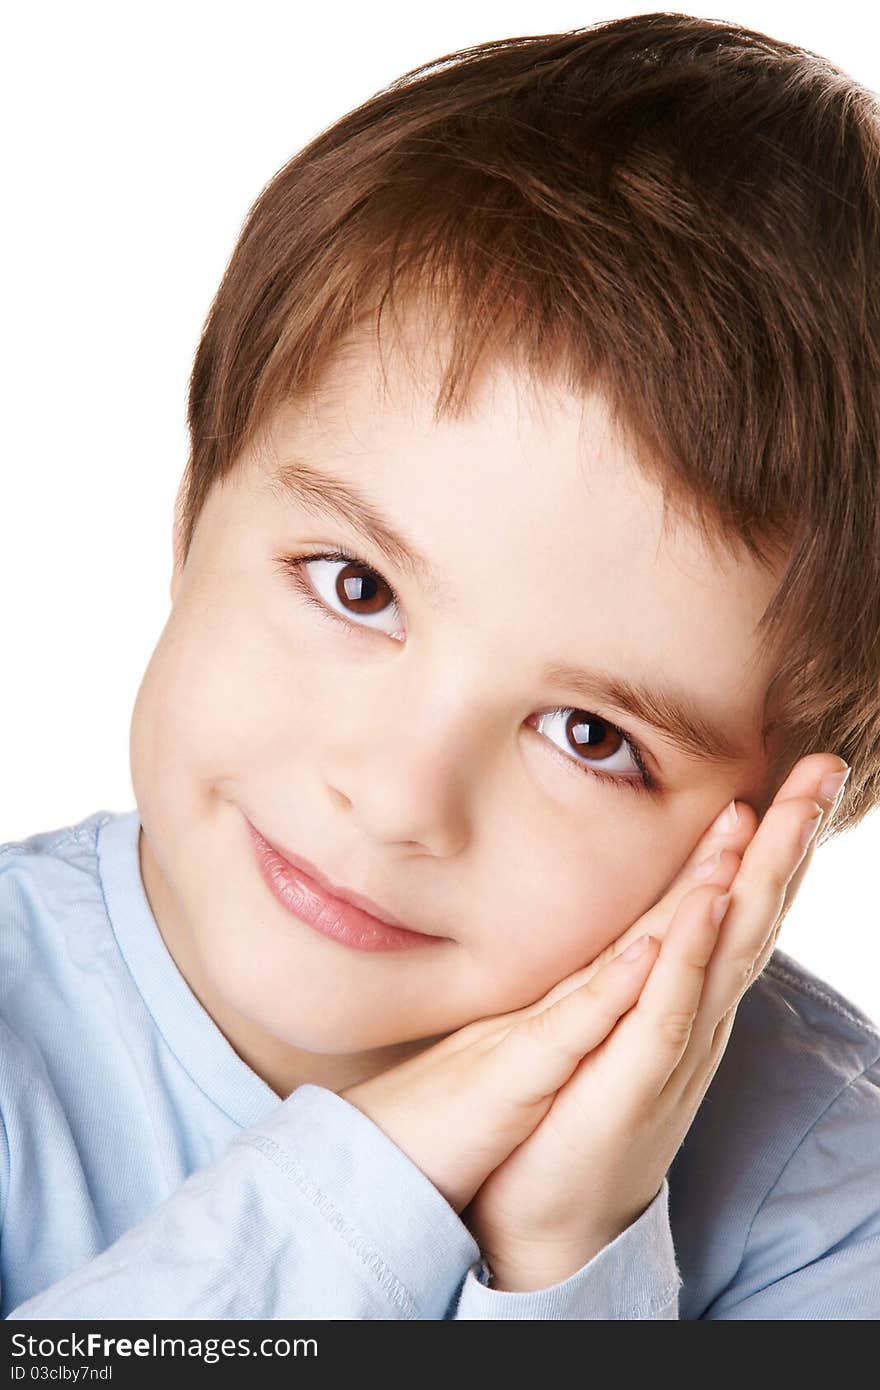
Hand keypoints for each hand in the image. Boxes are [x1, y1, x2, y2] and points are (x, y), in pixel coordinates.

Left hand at [459, 752, 848, 1289]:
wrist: (547, 1214)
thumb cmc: (577, 1105)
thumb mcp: (616, 1017)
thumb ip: (640, 962)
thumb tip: (659, 902)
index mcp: (691, 993)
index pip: (744, 901)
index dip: (775, 837)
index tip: (800, 768)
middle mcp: (696, 1014)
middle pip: (754, 912)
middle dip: (789, 838)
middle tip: (824, 765)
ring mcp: (671, 1048)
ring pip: (727, 951)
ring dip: (755, 880)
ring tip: (779, 811)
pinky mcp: (632, 1082)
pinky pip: (669, 1009)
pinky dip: (691, 953)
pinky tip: (710, 901)